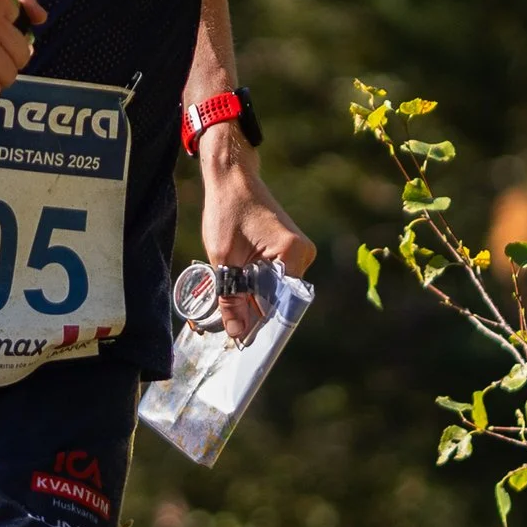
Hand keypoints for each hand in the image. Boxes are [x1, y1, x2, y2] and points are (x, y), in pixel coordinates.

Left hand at [200, 145, 313, 341]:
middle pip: (281, 300)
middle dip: (257, 317)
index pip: (283, 304)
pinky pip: (275, 280)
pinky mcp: (289, 252)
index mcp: (292, 254)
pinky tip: (239, 296)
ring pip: (277, 292)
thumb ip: (232, 299)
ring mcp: (299, 253)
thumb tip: (238, 336)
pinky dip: (257, 289)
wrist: (233, 179)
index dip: (264, 327)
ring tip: (232, 314)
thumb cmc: (227, 211)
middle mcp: (303, 254)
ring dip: (255, 303)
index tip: (246, 347)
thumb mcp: (223, 260)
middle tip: (232, 335)